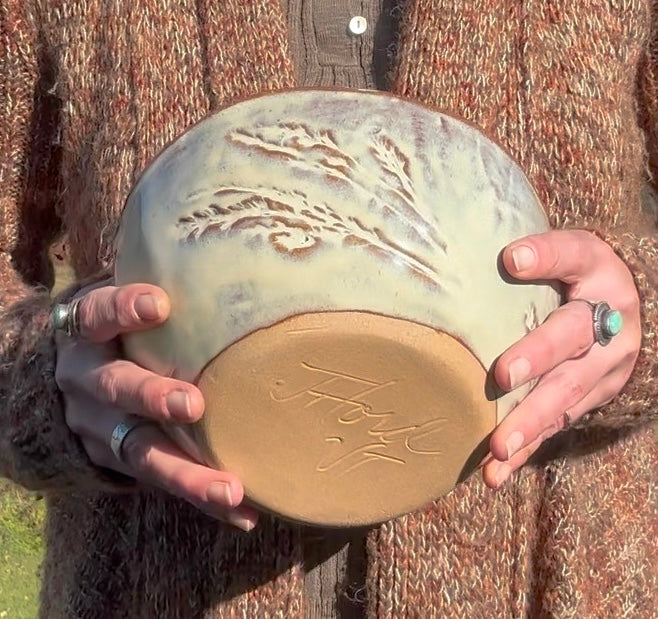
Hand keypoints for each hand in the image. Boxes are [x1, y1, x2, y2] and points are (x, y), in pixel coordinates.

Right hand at [55, 279, 257, 530]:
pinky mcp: (119, 462)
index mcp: (87, 334)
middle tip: (192, 405)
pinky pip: (161, 483)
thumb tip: (224, 239)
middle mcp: (86, 382)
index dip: (123, 309)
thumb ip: (150, 284)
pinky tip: (243, 512)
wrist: (62, 382)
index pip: (98, 315)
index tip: (160, 304)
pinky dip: (202, 499)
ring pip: (140, 452)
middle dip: (152, 396)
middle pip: (115, 388)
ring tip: (231, 488)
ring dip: (186, 472)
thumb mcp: (116, 306)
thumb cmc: (115, 333)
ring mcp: (100, 429)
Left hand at [483, 230, 640, 487]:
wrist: (640, 312)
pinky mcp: (592, 398)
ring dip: (530, 422)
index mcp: (597, 271)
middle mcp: (606, 321)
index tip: (514, 259)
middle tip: (502, 376)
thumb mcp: (573, 253)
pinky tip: (495, 473)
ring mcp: (602, 366)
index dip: (546, 256)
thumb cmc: (584, 277)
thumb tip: (505, 256)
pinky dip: (527, 451)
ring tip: (498, 448)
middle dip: (538, 357)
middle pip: (571, 337)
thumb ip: (542, 252)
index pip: (573, 254)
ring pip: (565, 394)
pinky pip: (557, 425)